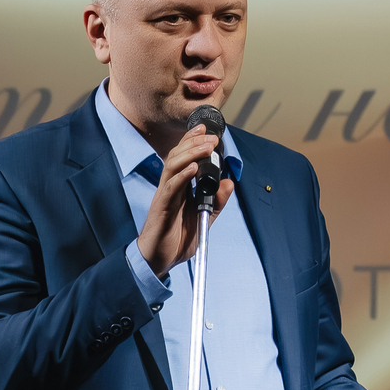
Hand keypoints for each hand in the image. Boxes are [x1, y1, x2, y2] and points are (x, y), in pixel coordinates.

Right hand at [136, 127, 233, 278]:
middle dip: (195, 143)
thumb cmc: (177, 239)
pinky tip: (194, 168)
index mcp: (179, 187)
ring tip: (206, 147)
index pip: (184, 157)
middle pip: (178, 156)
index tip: (206, 129)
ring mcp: (164, 195)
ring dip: (191, 154)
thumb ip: (216, 200)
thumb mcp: (204, 217)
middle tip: (212, 136)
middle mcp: (170, 187)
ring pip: (173, 166)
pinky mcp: (161, 207)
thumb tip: (229, 182)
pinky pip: (170, 187)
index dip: (193, 141)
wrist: (159, 259)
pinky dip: (183, 175)